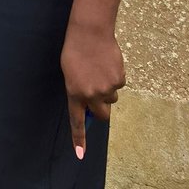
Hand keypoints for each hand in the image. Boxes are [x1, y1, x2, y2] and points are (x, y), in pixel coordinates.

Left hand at [61, 21, 125, 158]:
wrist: (90, 32)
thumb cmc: (75, 50)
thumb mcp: (69, 73)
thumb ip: (78, 90)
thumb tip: (90, 106)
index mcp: (75, 93)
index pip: (77, 121)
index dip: (79, 139)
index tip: (80, 156)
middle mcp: (92, 94)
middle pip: (103, 115)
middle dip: (101, 109)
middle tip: (97, 95)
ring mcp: (107, 88)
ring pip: (111, 98)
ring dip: (107, 89)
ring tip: (99, 70)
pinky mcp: (119, 80)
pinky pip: (119, 85)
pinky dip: (115, 77)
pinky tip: (108, 64)